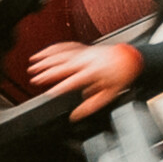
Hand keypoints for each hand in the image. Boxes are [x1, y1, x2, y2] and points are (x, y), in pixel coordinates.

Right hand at [28, 39, 143, 113]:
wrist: (130, 57)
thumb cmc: (121, 75)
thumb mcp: (109, 96)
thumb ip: (90, 106)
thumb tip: (75, 116)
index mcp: (93, 73)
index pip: (72, 81)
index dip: (60, 88)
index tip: (48, 93)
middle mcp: (86, 60)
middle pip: (62, 66)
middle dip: (46, 73)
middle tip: (34, 79)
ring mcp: (84, 52)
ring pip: (61, 54)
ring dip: (45, 60)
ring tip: (32, 66)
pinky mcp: (83, 47)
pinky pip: (65, 46)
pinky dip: (52, 49)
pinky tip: (43, 53)